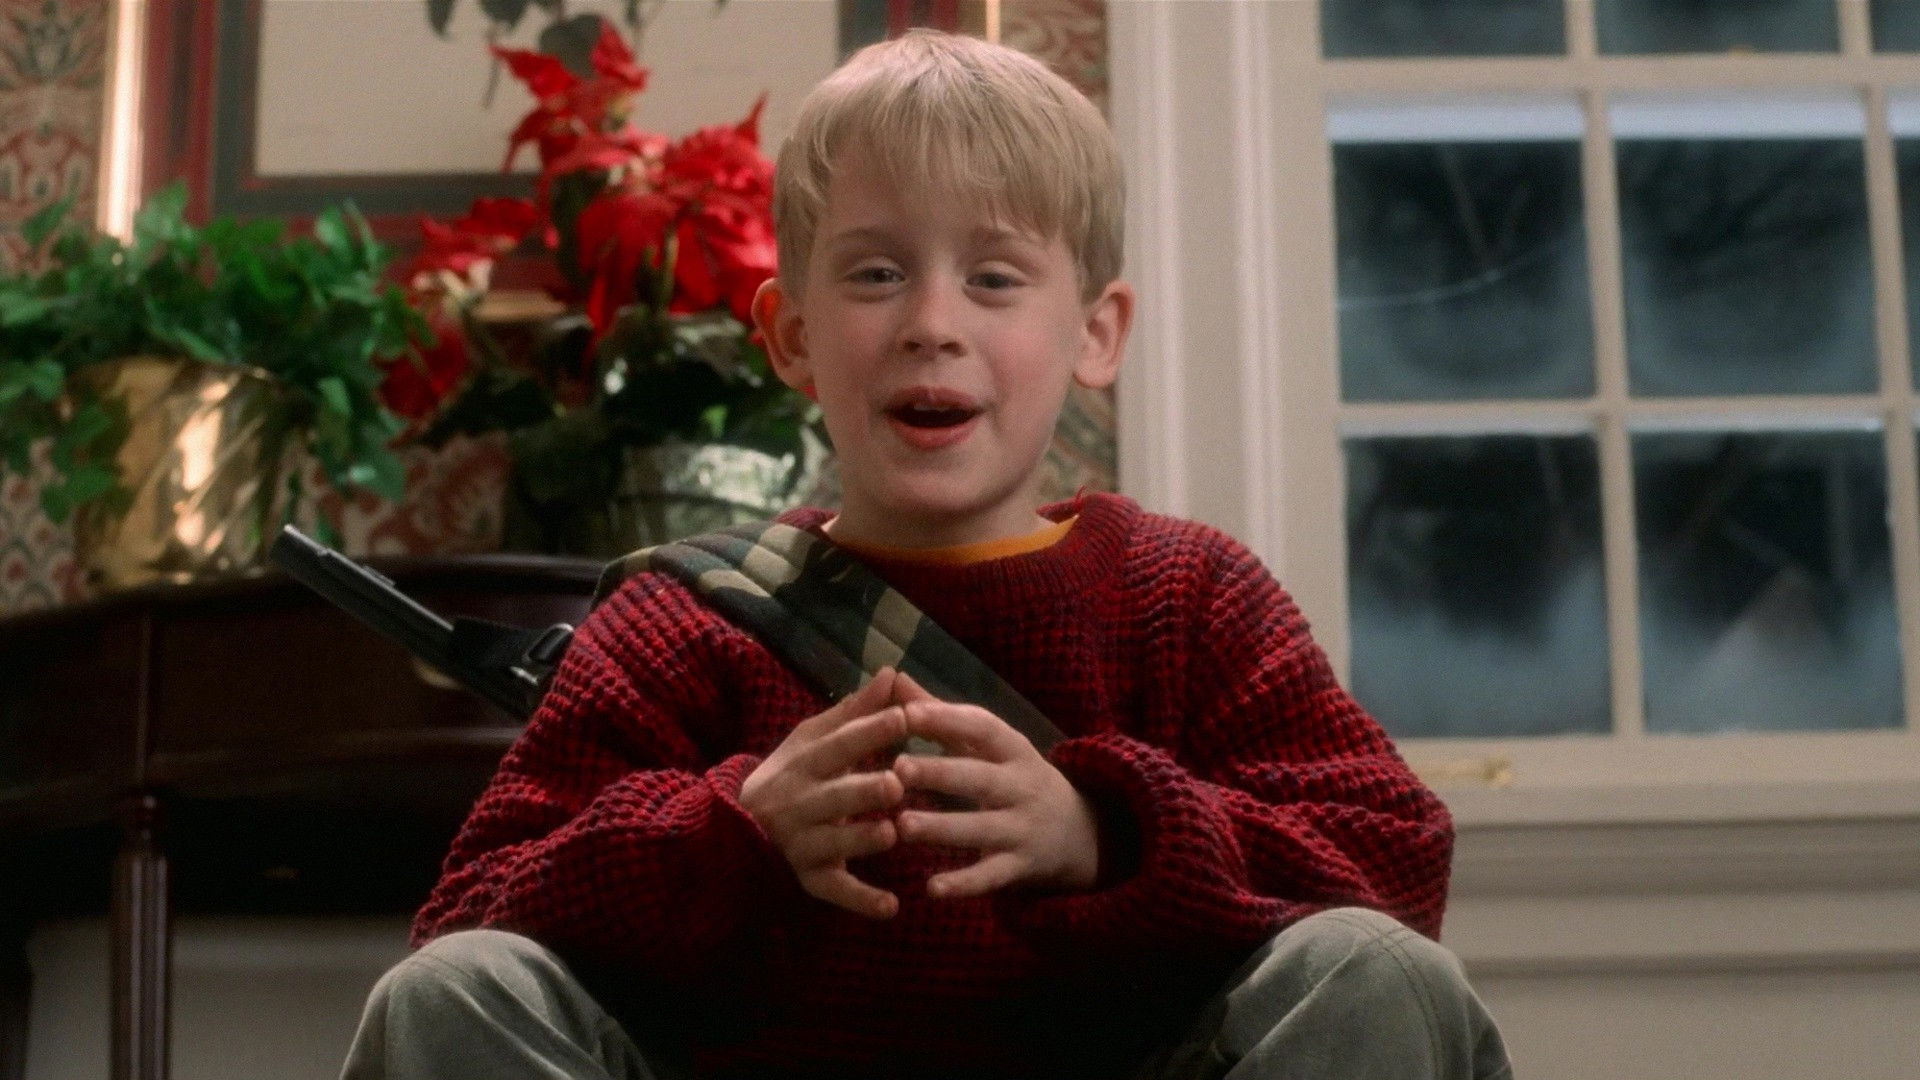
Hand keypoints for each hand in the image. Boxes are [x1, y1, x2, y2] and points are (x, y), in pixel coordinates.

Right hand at [739, 669, 909, 918]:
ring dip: (860, 841)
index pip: (837, 745)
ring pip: (832, 844)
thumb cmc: (791, 775)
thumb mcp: (813, 740)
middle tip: (896, 783)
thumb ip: (854, 712)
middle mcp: (798, 803)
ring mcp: (801, 843)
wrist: (734, 828)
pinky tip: (892, 907)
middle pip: (833, 796)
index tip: (904, 717)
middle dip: (862, 791)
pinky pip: (833, 890)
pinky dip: (861, 900)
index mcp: (803, 764)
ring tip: (891, 835)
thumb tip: (892, 672)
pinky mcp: (807, 878)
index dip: (868, 732)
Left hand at [888, 673, 1099, 898]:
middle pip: (979, 778)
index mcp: (1012, 749)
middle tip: (897, 769)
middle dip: (940, 773)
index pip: (983, 727)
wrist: (1078, 833)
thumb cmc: (1013, 778)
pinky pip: (991, 877)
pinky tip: (932, 889)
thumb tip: (894, 678)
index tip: (908, 713)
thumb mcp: (988, 746)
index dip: (948, 719)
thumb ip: (940, 716)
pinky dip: (963, 884)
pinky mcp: (1020, 867)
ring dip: (942, 828)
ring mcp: (1023, 828)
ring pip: (980, 829)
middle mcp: (1021, 786)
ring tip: (902, 825)